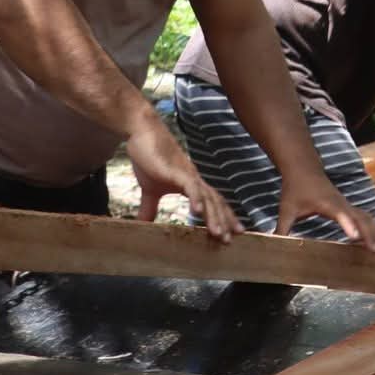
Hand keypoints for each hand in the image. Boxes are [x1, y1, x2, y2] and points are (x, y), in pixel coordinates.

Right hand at [128, 121, 240, 241]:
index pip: (213, 203)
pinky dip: (196, 198)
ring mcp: (188, 175)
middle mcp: (195, 180)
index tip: (233, 234)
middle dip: (224, 221)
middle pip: (215, 203)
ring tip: (219, 234)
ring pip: (206, 198)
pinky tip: (198, 212)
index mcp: (192, 185)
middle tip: (231, 240)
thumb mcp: (150, 189)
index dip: (223, 218)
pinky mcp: (176, 170)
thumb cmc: (149, 159)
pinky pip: (190, 186)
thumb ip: (149, 208)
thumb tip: (143, 225)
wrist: (142, 134)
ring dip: (213, 216)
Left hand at [276, 170, 374, 249]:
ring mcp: (346, 203)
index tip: (355, 237)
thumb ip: (281, 229)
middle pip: (359, 217)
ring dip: (374, 230)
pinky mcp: (347, 205)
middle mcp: (340, 203)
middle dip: (368, 233)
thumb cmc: (295, 189)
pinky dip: (372, 226)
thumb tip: (272, 246)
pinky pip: (364, 215)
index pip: (340, 214)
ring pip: (365, 216)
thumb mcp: (286, 210)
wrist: (303, 169)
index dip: (348, 225)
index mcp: (326, 203)